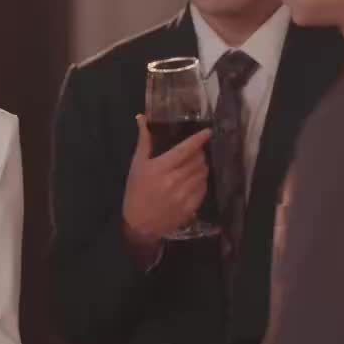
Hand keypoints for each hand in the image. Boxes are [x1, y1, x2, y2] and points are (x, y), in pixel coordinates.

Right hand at [122, 117, 210, 245]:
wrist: (139, 225)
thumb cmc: (136, 192)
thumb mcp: (136, 166)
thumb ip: (143, 141)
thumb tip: (141, 118)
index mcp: (160, 168)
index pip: (185, 149)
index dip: (198, 139)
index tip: (208, 131)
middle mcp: (174, 181)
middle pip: (197, 160)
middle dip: (199, 153)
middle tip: (195, 152)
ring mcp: (183, 195)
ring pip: (202, 173)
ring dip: (201, 167)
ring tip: (194, 166)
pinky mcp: (190, 207)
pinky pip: (203, 188)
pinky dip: (201, 181)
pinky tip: (193, 181)